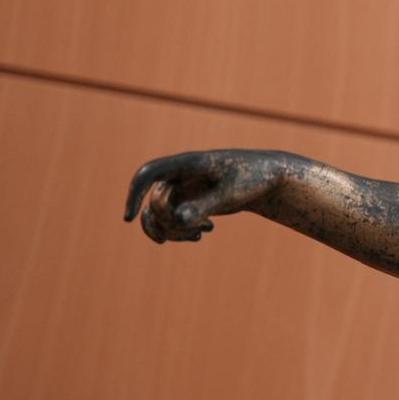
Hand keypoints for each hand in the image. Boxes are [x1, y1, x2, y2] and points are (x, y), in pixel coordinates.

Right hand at [124, 149, 293, 242]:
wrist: (270, 176)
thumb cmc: (254, 178)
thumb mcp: (232, 193)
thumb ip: (204, 205)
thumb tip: (177, 220)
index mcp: (188, 163)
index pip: (148, 173)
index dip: (133, 194)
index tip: (128, 218)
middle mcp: (181, 175)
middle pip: (153, 202)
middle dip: (167, 223)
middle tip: (196, 232)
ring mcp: (185, 188)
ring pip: (159, 214)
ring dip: (172, 231)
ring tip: (198, 236)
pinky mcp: (192, 200)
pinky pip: (173, 218)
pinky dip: (181, 230)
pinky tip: (204, 233)